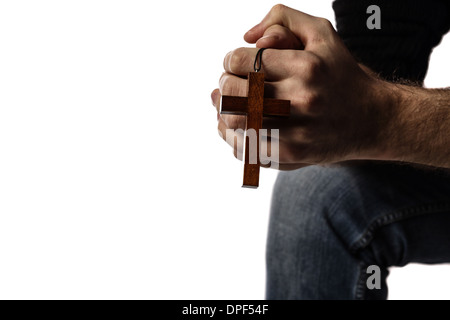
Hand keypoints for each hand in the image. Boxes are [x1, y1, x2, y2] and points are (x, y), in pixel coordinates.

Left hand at [212, 5, 395, 167]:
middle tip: (229, 83)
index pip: (241, 60)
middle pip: (234, 91)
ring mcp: (296, 130)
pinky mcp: (292, 155)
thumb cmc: (341, 75)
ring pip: (234, 121)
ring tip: (228, 103)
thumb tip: (247, 36)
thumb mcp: (322, 34)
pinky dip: (231, 136)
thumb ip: (284, 19)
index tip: (234, 64)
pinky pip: (245, 147)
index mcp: (305, 66)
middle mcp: (301, 98)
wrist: (372, 119)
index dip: (230, 61)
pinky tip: (234, 126)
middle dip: (224, 84)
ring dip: (223, 110)